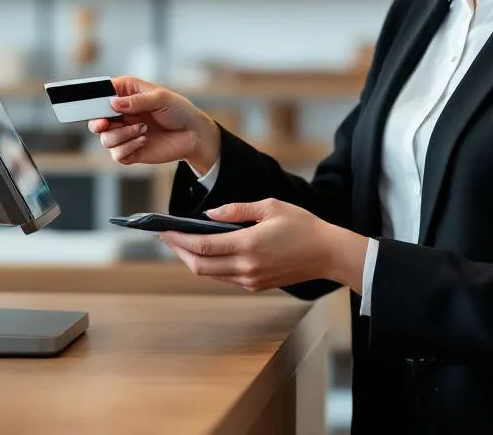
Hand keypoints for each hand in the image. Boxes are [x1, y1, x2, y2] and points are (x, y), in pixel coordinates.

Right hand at [86, 76, 219, 171]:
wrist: (193, 134)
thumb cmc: (178, 110)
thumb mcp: (160, 98)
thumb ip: (136, 100)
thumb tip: (113, 104)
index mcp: (125, 95)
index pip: (101, 95)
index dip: (94, 100)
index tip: (97, 105)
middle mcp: (121, 115)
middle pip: (95, 120)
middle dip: (98, 123)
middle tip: (105, 124)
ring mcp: (124, 134)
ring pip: (105, 139)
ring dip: (122, 135)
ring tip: (143, 129)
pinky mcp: (130, 151)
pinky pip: (117, 154)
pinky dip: (128, 147)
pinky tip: (143, 140)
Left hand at [158, 199, 368, 292]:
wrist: (328, 254)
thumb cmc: (303, 225)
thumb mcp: (270, 206)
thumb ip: (237, 210)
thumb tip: (210, 214)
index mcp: (248, 245)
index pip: (203, 246)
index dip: (179, 239)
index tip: (164, 231)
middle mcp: (246, 267)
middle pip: (200, 266)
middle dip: (179, 252)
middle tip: (166, 238)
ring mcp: (251, 280)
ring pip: (210, 274)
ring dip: (192, 260)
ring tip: (180, 243)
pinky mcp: (256, 285)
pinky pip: (224, 277)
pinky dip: (210, 266)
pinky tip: (205, 253)